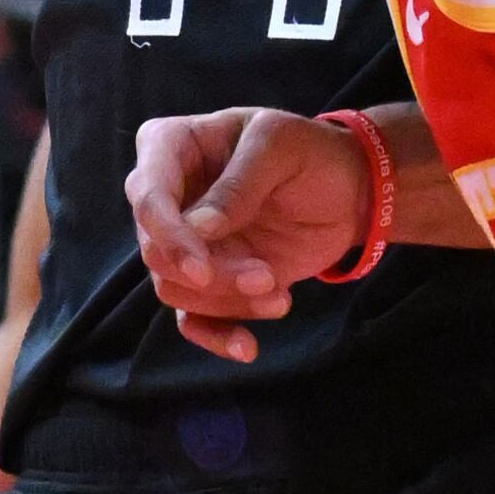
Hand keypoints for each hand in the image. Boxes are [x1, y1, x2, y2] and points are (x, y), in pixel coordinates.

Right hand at [127, 110, 375, 359]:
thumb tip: (197, 229)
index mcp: (170, 148)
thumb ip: (239, 183)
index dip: (168, 237)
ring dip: (227, 301)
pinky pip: (193, 318)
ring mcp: (186, 242)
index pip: (146, 194)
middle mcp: (167, 197)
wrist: (347, 190)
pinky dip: (216, 336)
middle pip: (157, 251)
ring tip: (279, 294)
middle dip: (211, 276)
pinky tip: (246, 347)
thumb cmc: (309, 151)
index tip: (202, 270)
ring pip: (175, 289)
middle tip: (266, 276)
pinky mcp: (210, 280)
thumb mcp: (280, 146)